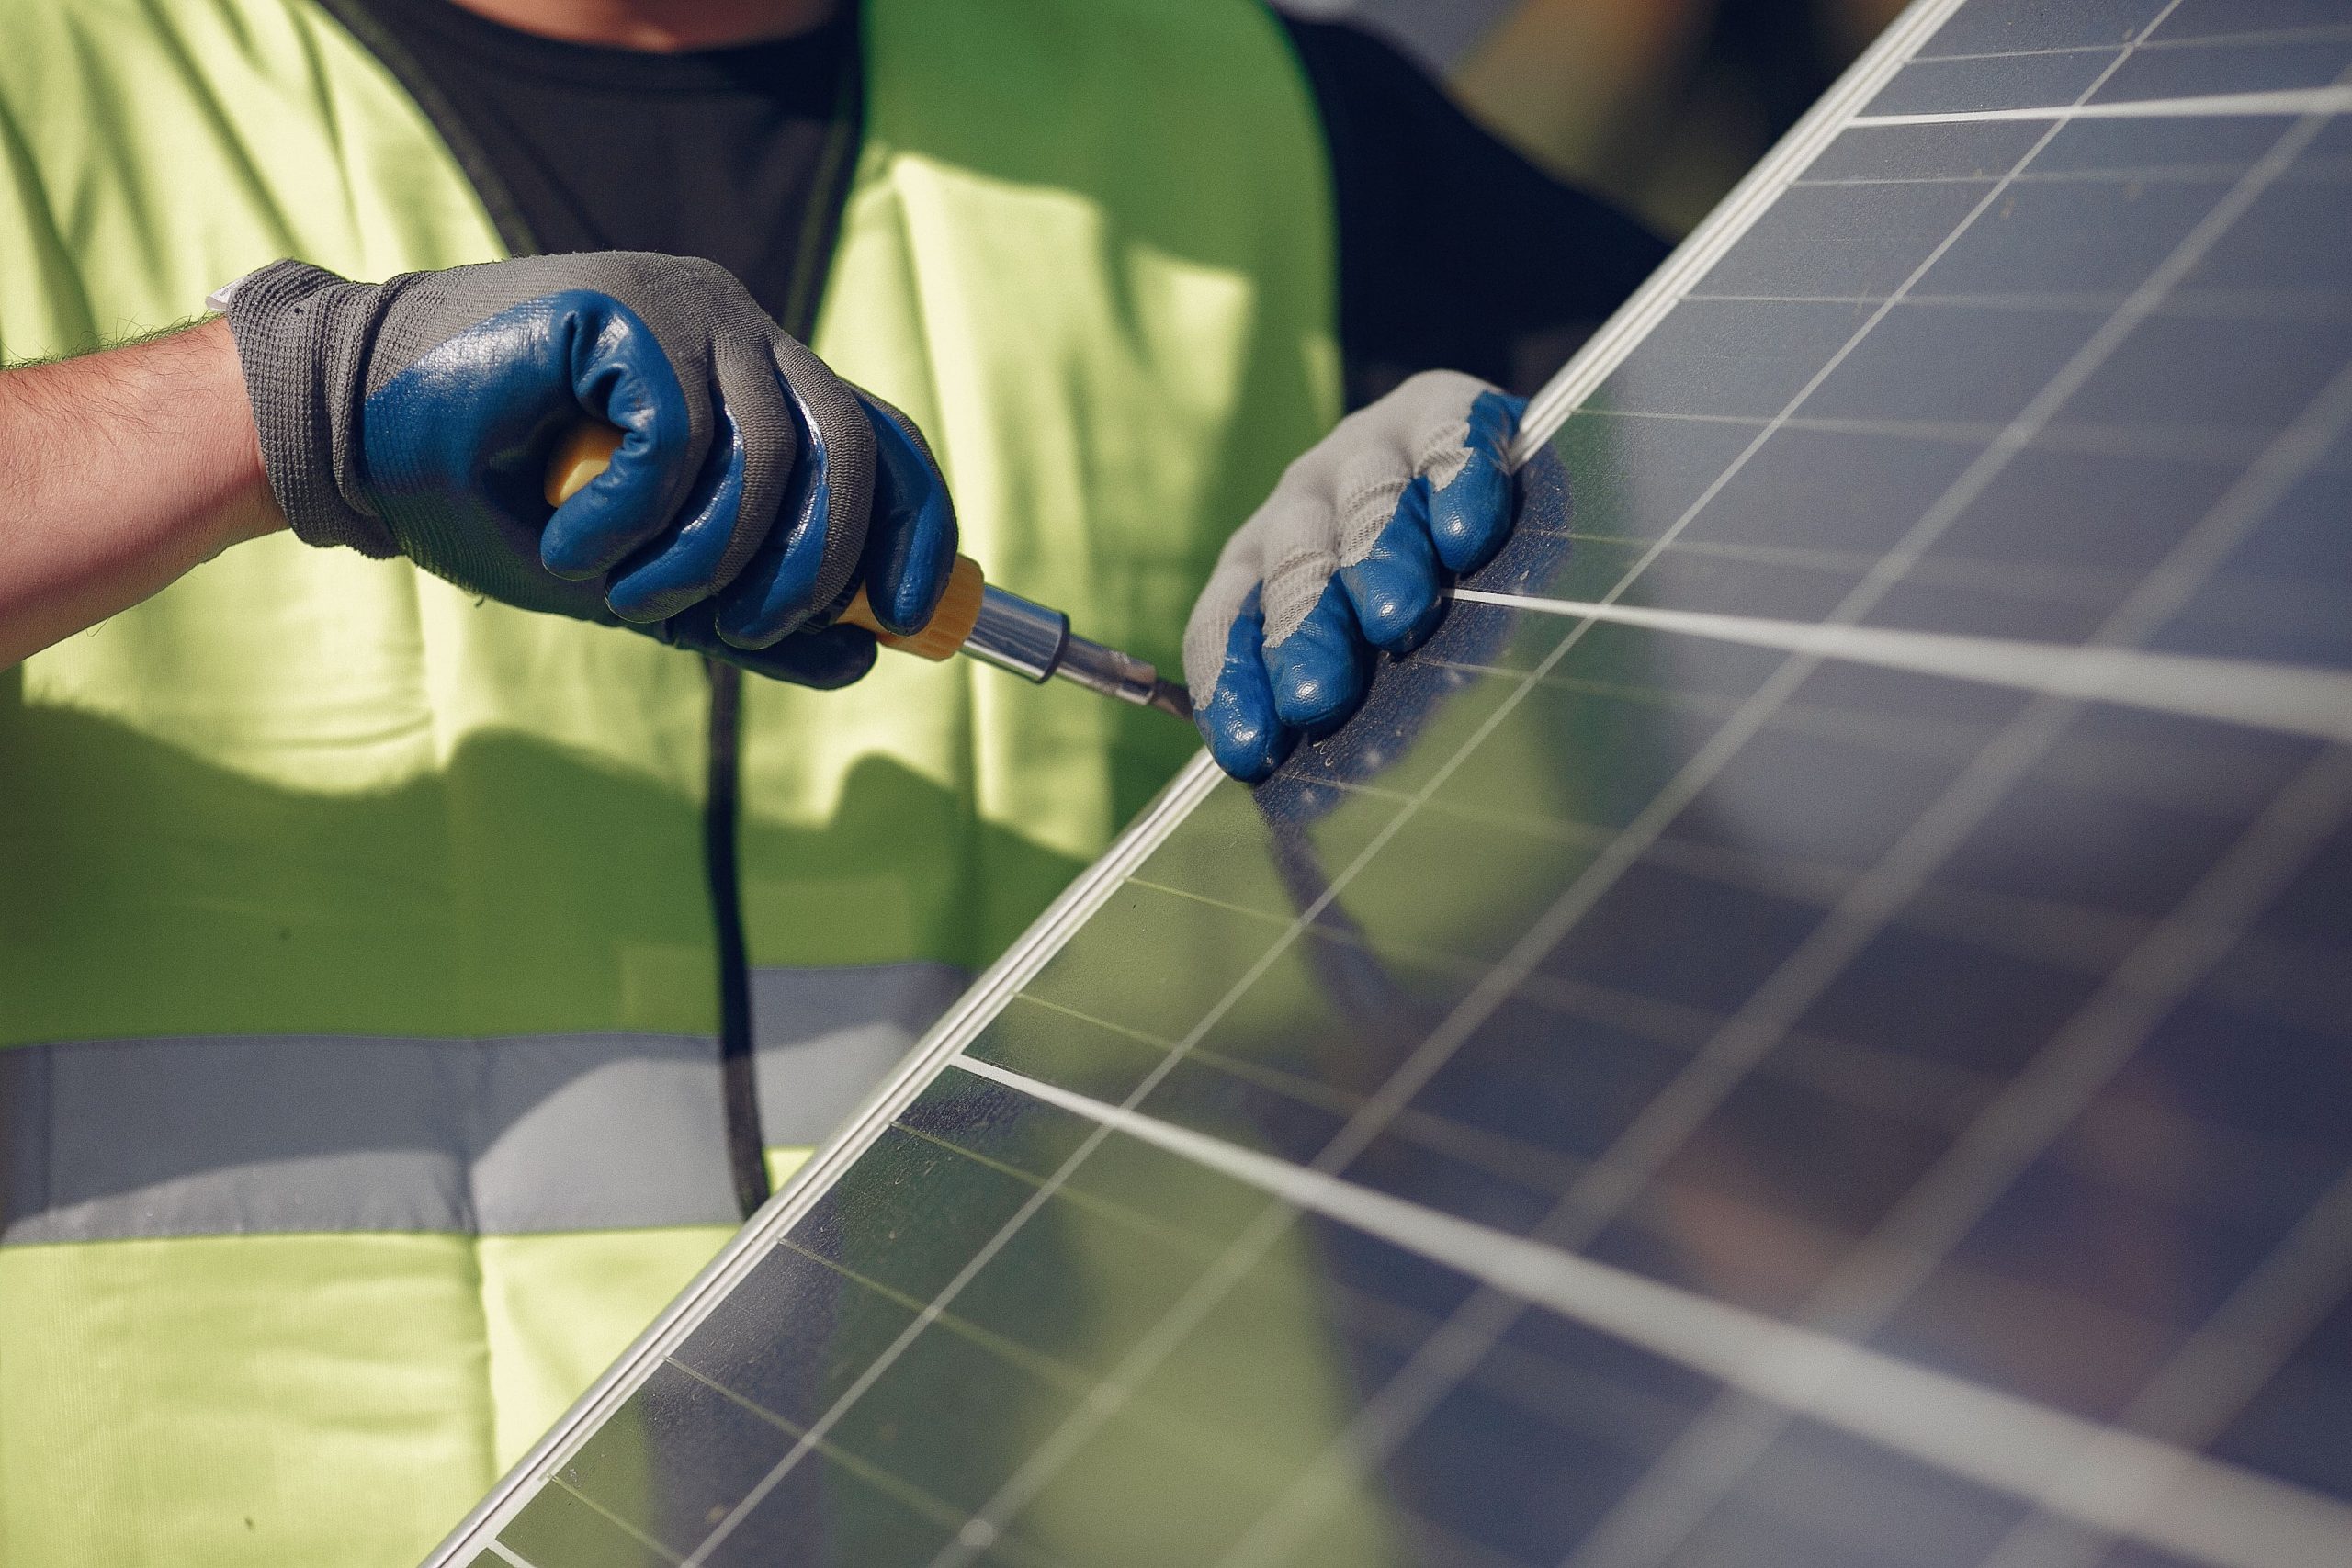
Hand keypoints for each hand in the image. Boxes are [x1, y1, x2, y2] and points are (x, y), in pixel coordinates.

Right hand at [222, 253, 954, 685]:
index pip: (882, 443)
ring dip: (703, 562)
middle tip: (736, 630)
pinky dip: (635, 521)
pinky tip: (572, 544)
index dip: (918, 531)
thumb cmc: (494, 503)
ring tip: (624, 598)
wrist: (351, 439)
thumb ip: (748, 614)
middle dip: (814, 568)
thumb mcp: (642, 578)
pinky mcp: (626, 305)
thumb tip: (865, 657)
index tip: (912, 621)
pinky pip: (682, 440)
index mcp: (756, 380)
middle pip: (852, 451)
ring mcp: (685, 307)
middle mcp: (738, 331)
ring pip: (769, 458)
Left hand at [1182, 371, 1523, 780]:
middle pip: (1292, 567)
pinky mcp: (1445, 409)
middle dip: (1302, 632)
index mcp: (1260, 565)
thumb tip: (1310, 813)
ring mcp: (1370, 449)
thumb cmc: (1421, 598)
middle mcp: (1302, 502)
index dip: (1233, 684)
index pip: (1226, 623)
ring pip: (1365, 504)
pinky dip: (1454, 478)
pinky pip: (1444, 438)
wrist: (1487, 473)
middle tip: (1316, 694)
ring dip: (1375, 558)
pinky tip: (1466, 528)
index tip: (1251, 752)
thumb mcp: (1366, 658)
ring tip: (1396, 615)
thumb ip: (1338, 710)